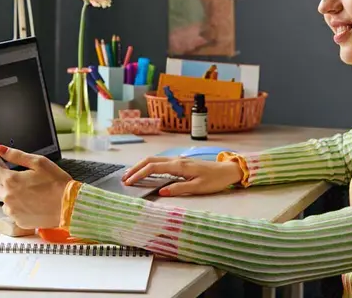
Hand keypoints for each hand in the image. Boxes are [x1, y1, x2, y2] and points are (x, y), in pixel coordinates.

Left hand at [0, 145, 72, 228]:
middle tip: (20, 180)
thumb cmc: (57, 184)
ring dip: (12, 196)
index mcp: (12, 179)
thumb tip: (1, 150)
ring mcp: (12, 211)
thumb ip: (17, 155)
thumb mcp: (39, 163)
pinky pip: (13, 212)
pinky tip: (33, 204)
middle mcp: (8, 196)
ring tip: (31, 194)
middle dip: (4, 182)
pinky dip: (20, 208)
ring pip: (4, 201)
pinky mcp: (18, 221)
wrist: (69, 207)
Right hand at [122, 157, 242, 196]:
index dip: (139, 174)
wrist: (227, 171)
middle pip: (150, 160)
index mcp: (179, 166)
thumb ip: (178, 189)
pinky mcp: (181, 162)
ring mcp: (179, 160)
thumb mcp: (198, 188)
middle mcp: (177, 160)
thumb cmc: (215, 180)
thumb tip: (160, 191)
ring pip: (155, 160)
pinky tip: (146, 172)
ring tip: (131, 175)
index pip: (153, 168)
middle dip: (135, 168)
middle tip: (124, 178)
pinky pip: (161, 162)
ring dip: (141, 166)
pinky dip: (149, 166)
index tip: (128, 183)